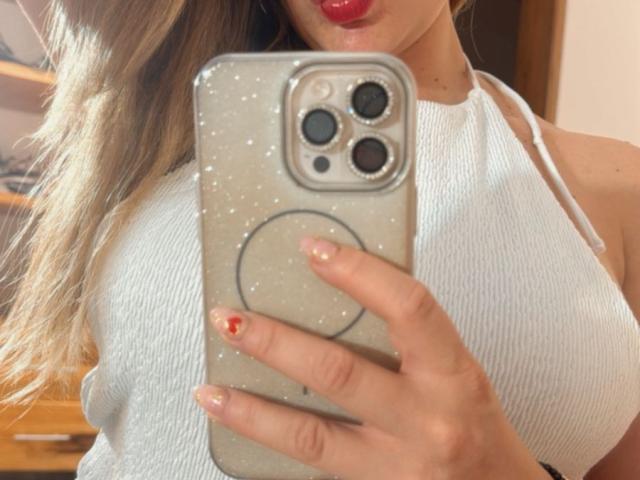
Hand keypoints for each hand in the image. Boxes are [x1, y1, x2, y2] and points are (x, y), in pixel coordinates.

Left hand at [193, 236, 549, 479]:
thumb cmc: (474, 423)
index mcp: (452, 374)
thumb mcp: (456, 367)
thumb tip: (345, 287)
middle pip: (340, 372)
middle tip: (232, 318)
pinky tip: (239, 422)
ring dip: (253, 409)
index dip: (359, 272)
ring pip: (311, 435)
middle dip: (277, 343)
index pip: (409, 308)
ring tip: (212, 387)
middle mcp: (425, 419)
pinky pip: (311, 465)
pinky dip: (266, 442)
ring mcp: (395, 463)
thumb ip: (409, 334)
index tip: (315, 249)